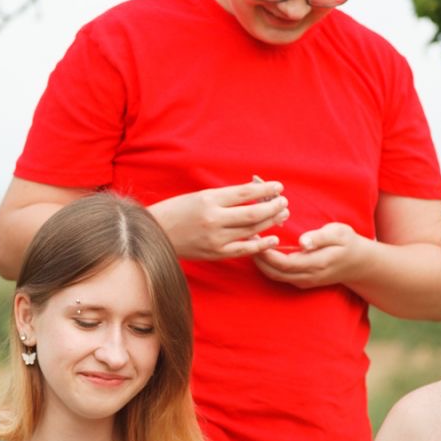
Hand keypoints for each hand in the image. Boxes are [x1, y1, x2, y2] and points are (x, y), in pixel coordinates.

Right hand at [150, 180, 287, 259]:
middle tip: (284, 202)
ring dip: (270, 223)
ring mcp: (215, 238)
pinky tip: (272, 239)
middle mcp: (213, 219)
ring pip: (251, 230)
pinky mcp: (215, 253)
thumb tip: (253, 194)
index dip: (265, 189)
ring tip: (282, 216)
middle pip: (253, 213)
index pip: (245, 193)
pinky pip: (243, 249)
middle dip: (273, 207)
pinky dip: (260, 244)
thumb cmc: (178, 211)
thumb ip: (225, 197)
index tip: (278, 187)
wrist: (157, 234)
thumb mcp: (200, 197)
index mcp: (209, 200)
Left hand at [253, 221, 367, 288]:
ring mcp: (304, 281)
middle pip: (275, 272)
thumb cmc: (348, 242)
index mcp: (316, 263)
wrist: (358, 263)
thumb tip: (302, 242)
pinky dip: (267, 265)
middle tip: (246, 238)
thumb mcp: (339, 233)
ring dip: (260, 262)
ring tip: (250, 243)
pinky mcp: (301, 281)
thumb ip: (320, 237)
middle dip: (258, 257)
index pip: (284, 263)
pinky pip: (279, 276)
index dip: (267, 253)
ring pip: (275, 276)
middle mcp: (308, 276)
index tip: (256, 237)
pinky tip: (261, 251)